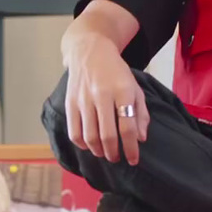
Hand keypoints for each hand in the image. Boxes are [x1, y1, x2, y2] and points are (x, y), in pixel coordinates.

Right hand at [63, 33, 148, 165]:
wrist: (90, 51)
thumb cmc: (116, 72)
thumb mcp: (135, 88)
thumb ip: (141, 114)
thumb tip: (140, 139)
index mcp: (122, 91)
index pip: (127, 128)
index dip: (131, 148)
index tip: (133, 160)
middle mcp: (102, 95)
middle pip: (107, 135)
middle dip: (113, 153)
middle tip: (117, 158)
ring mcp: (83, 99)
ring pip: (89, 136)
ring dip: (98, 151)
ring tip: (104, 153)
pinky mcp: (70, 102)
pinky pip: (74, 131)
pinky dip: (82, 143)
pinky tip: (89, 145)